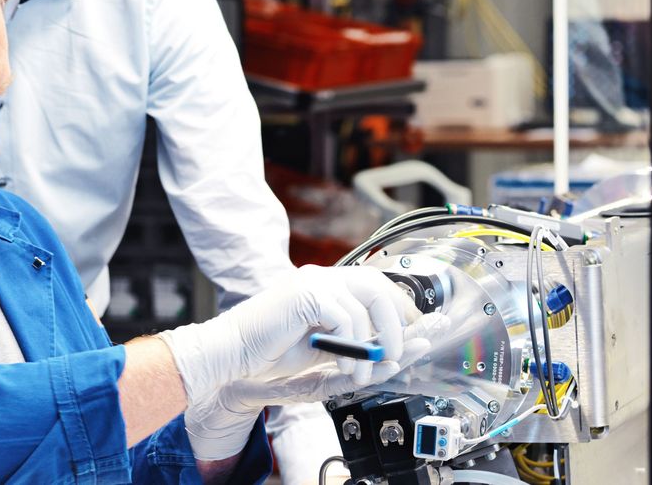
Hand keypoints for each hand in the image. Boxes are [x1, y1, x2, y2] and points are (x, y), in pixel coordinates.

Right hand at [158, 265, 419, 459]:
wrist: (232, 357)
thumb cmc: (268, 355)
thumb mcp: (322, 350)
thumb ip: (353, 344)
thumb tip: (392, 350)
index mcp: (324, 286)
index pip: (376, 285)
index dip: (400, 308)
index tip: (420, 333)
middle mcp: (320, 277)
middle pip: (379, 286)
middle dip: (396, 323)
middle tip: (396, 355)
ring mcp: (312, 282)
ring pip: (367, 301)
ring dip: (373, 343)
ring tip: (362, 374)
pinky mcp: (305, 294)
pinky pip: (345, 315)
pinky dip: (352, 344)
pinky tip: (344, 365)